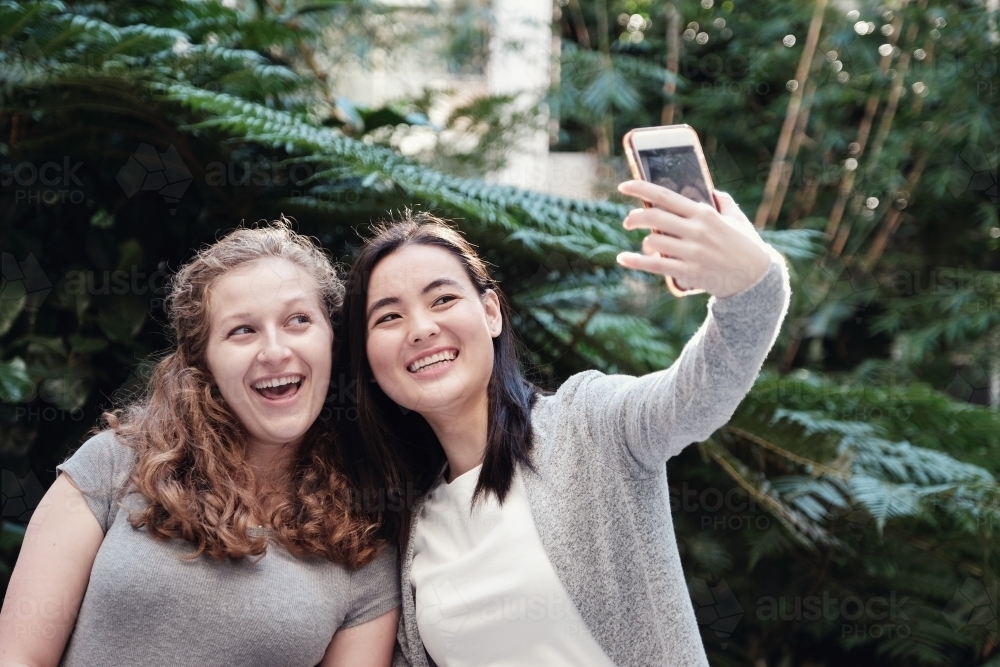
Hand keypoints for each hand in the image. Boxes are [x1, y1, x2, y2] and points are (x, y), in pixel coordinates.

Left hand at [616, 180, 771, 298]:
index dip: (641, 189)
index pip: (666, 196)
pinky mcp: (689, 271)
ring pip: (653, 241)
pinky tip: (622, 258)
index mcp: (704, 214)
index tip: (623, 187)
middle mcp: (696, 230)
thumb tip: (711, 191)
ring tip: (646, 245)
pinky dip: (636, 262)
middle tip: (628, 221)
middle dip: (634, 217)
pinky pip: (656, 265)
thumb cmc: (746, 246)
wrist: (755, 278)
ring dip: (644, 243)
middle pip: (654, 217)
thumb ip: (724, 202)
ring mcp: (692, 251)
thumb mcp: (738, 219)